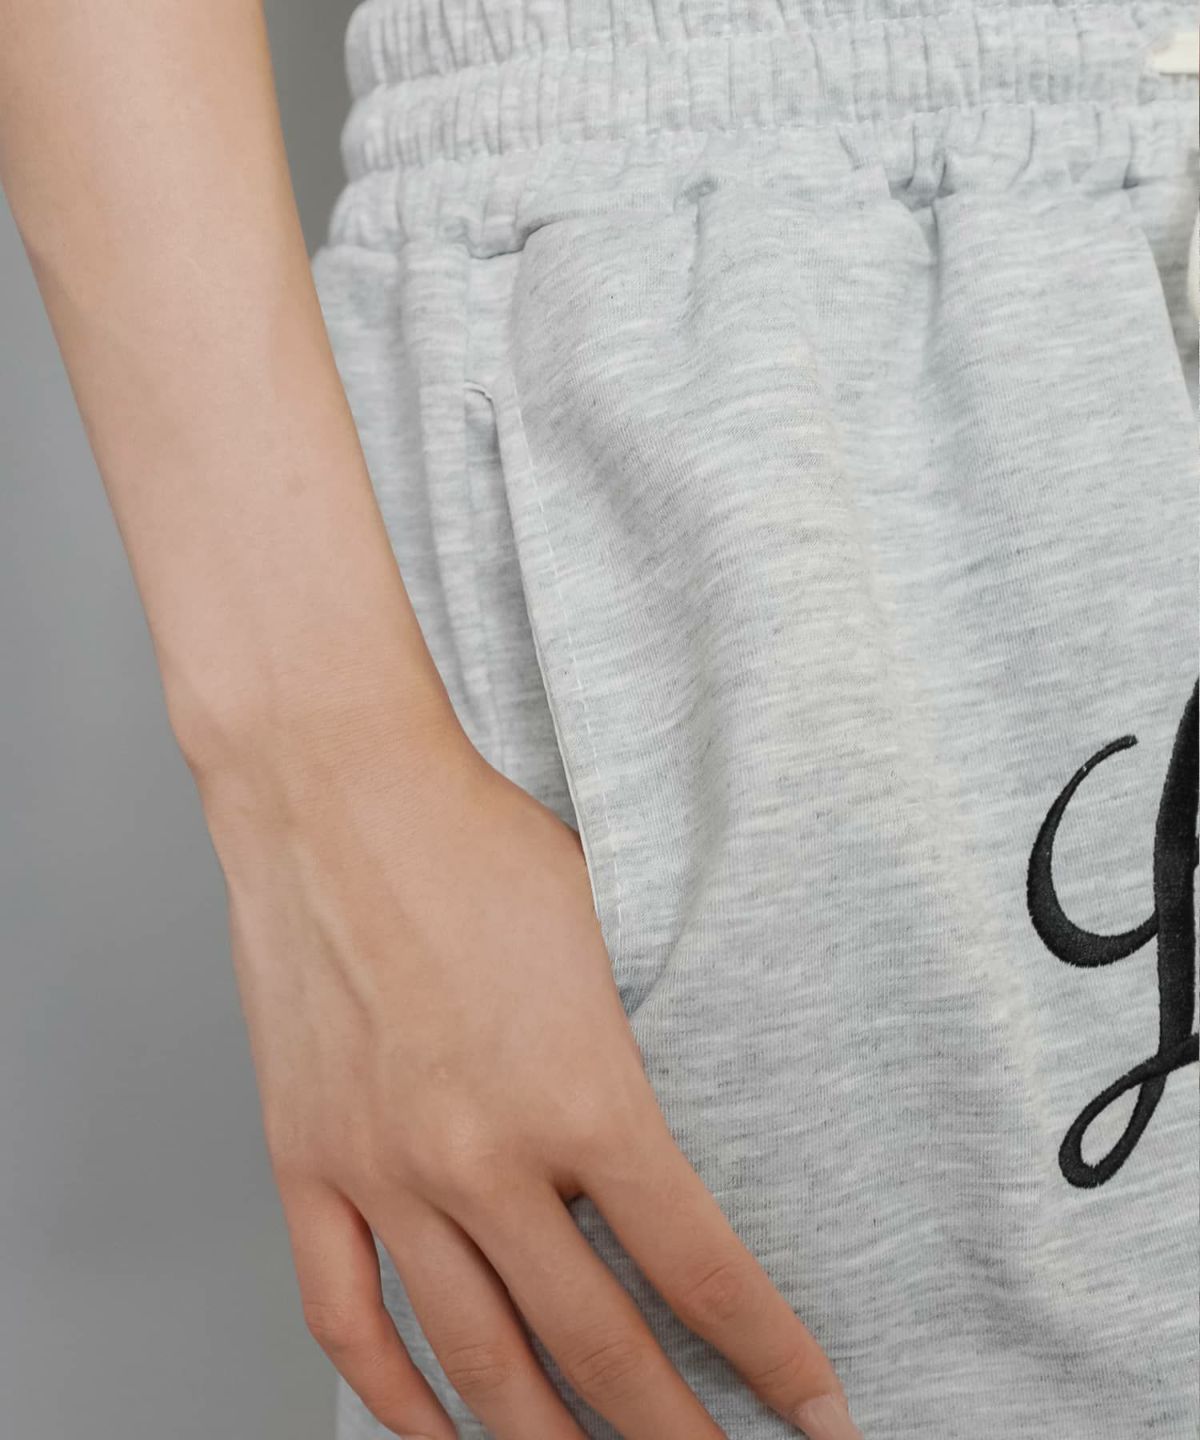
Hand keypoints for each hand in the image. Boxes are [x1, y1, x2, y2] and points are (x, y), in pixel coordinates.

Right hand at [196, 706, 858, 1439]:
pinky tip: (437, 1432)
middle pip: (596, 1346)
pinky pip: (347, 1317)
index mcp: (581, 1095)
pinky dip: (395, 1399)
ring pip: (475, 1361)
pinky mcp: (307, 1163)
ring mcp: (386, 1170)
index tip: (818, 1411)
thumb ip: (643, 1048)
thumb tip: (683, 1130)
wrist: (337, 794)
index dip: (769, 1356)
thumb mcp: (607, 931)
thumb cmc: (477, 844)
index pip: (699, 1269)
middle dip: (673, 1433)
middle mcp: (484, 1157)